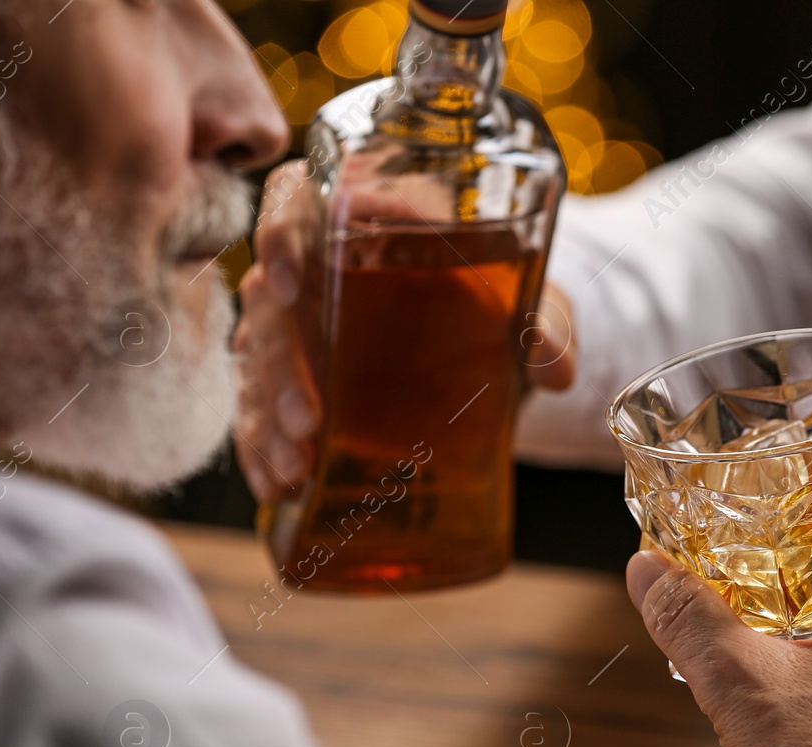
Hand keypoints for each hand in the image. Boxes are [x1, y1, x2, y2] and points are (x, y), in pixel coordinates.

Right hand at [232, 160, 578, 501]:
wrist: (492, 345)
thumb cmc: (500, 300)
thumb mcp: (531, 301)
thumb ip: (546, 321)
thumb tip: (555, 363)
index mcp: (363, 218)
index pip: (296, 197)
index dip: (279, 231)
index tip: (292, 282)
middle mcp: (315, 265)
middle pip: (268, 296)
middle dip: (281, 364)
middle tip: (310, 421)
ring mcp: (298, 323)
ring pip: (256, 357)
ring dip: (266, 415)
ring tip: (296, 467)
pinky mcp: (293, 377)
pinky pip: (256, 405)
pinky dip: (261, 447)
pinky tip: (277, 483)